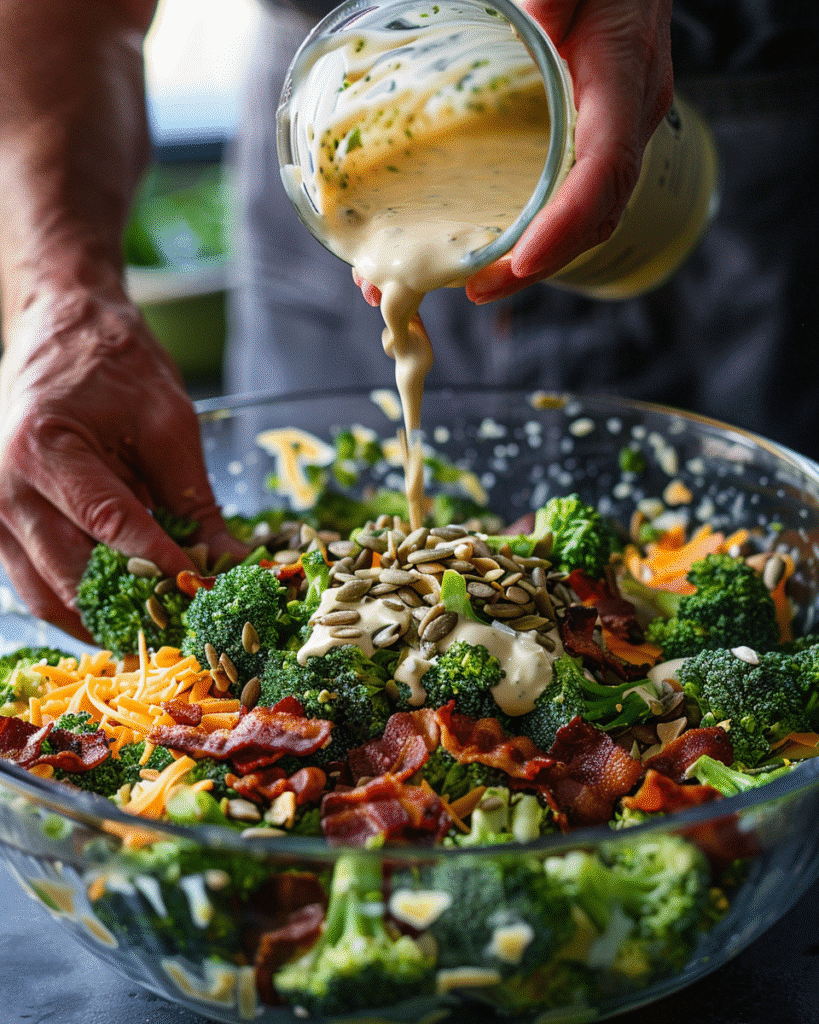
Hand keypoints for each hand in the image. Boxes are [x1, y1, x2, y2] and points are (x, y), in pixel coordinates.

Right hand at [0, 285, 245, 637]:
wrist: (62, 333)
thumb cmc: (115, 369)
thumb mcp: (170, 427)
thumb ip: (197, 503)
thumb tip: (234, 565)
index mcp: (45, 450)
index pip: (110, 526)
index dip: (162, 567)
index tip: (206, 594)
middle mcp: (3, 489)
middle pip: (72, 576)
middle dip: (136, 607)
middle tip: (191, 625)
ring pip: (48, 597)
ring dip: (106, 621)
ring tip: (162, 631)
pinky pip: (37, 587)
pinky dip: (82, 606)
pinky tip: (125, 614)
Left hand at [353, 0, 672, 306]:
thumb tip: (531, 16)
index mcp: (624, 77)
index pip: (606, 167)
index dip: (567, 223)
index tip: (522, 260)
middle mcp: (628, 116)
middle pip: (595, 213)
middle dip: (540, 262)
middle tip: (480, 290)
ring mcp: (614, 130)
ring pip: (587, 215)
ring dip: (535, 260)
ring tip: (478, 284)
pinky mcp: (593, 136)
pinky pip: (573, 195)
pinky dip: (538, 232)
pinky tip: (496, 246)